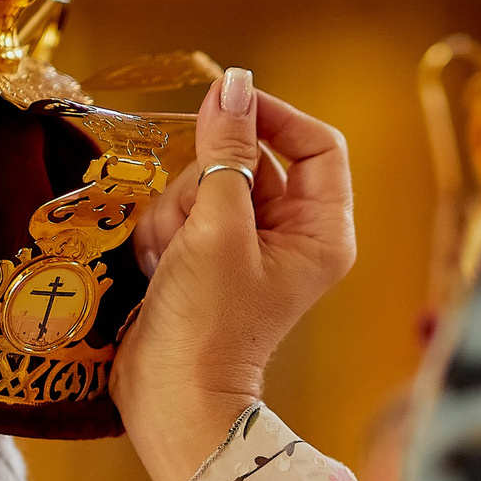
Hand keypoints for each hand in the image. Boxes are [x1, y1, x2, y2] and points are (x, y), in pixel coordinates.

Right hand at [113, 68, 354, 480]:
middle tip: (191, 227)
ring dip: (177, 212)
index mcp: (323, 231)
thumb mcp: (218, 228)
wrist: (169, 396)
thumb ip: (226, 153)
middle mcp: (293, 236)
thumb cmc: (208, 323)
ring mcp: (247, 247)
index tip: (225, 106)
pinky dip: (162, 234)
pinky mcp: (206, 258)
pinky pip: (181, 213)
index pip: (316, 144)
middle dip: (207, 183)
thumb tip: (233, 84)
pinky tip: (158, 268)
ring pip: (206, 184)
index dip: (272, 118)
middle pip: (250, 160)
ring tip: (171, 258)